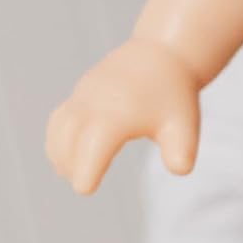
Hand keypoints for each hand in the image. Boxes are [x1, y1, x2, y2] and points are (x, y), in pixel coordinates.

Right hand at [46, 37, 201, 193]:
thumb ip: (181, 150)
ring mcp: (84, 95)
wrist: (165, 52)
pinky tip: (71, 154)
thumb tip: (181, 169)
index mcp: (117, 116)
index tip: (87, 189)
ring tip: (75, 170)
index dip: (86, 173)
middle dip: (72, 167)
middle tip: (86, 183)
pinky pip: (59, 120)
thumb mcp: (184, 123)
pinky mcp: (81, 92)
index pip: (91, 150)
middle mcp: (94, 104)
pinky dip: (58, 140)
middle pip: (67, 144)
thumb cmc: (174, 95)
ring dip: (61, 155)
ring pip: (58, 131)